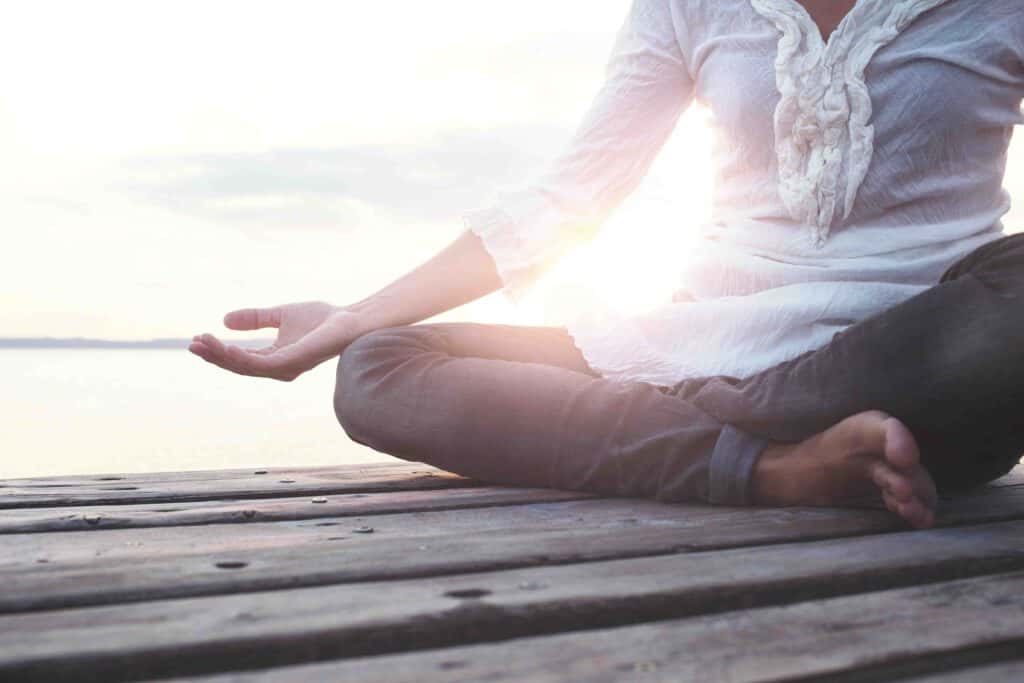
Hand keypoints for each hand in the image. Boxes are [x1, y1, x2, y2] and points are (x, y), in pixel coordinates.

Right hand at [189, 301, 364, 380]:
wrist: (348, 319)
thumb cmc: (322, 319)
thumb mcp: (280, 315)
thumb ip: (255, 319)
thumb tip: (224, 320)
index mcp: (275, 358)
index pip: (241, 358)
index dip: (219, 350)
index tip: (198, 338)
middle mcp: (278, 368)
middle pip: (239, 366)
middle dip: (214, 356)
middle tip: (192, 344)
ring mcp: (285, 368)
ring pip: (245, 366)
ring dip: (222, 355)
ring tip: (202, 342)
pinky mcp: (292, 363)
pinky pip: (260, 364)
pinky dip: (241, 357)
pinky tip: (227, 347)